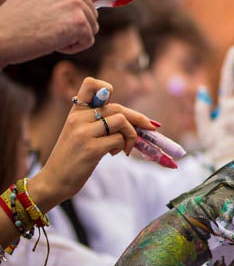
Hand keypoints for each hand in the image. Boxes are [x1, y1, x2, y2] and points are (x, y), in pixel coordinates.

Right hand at [0, 0, 97, 65]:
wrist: (0, 35)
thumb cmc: (13, 19)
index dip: (85, 3)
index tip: (84, 10)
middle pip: (91, 12)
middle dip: (74, 25)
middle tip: (47, 27)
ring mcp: (76, 3)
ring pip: (91, 27)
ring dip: (73, 37)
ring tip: (48, 34)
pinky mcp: (79, 22)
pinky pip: (87, 41)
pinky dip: (72, 47)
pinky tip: (53, 43)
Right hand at [28, 78, 156, 208]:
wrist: (53, 180)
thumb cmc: (73, 157)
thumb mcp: (80, 132)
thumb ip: (100, 121)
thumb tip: (139, 120)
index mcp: (76, 112)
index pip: (90, 84)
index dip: (107, 87)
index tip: (117, 102)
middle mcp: (78, 118)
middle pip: (117, 108)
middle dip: (138, 118)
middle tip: (149, 127)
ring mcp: (83, 133)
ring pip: (121, 121)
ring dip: (131, 135)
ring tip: (125, 146)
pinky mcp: (90, 149)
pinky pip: (119, 139)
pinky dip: (124, 146)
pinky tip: (116, 153)